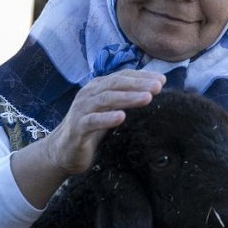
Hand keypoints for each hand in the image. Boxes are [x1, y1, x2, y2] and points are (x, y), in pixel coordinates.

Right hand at [12, 70, 165, 208]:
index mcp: (99, 87)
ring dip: (128, 98)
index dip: (142, 77)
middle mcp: (89, 94)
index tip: (163, 81)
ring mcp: (82, 109)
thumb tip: (154, 91)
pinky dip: (107, 118)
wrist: (64, 151)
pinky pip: (92, 121)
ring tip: (147, 98)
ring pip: (106, 99)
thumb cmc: (92, 129)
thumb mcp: (110, 111)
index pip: (122, 77)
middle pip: (116, 84)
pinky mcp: (77, 127)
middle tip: (158, 87)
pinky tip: (121, 117)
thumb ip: (126, 100)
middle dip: (138, 84)